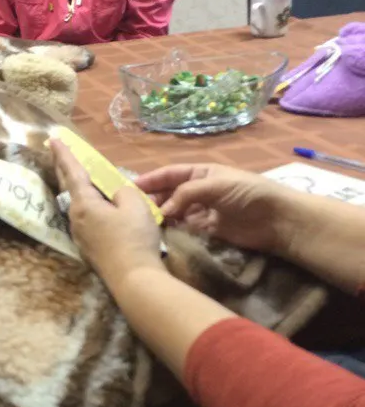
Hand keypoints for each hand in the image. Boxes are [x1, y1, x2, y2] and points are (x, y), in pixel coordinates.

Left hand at [49, 139, 163, 282]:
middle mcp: (75, 218)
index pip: (72, 172)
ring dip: (76, 188)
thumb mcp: (135, 205)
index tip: (54, 139)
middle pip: (68, 187)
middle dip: (63, 167)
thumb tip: (115, 191)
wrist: (133, 279)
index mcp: (84, 203)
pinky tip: (96, 206)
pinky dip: (87, 205)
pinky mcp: (88, 248)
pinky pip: (85, 218)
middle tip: (57, 151)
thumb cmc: (134, 238)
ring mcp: (80, 235)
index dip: (64, 154)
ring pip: (76, 204)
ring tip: (79, 176)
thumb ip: (123, 190)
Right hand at [135, 163, 295, 253]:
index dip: (150, 180)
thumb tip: (162, 210)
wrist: (277, 220)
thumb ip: (186, 194)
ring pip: (174, 212)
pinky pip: (184, 228)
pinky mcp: (207, 230)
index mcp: (201, 173)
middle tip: (131, 210)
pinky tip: (160, 234)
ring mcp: (202, 211)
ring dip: (160, 216)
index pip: (169, 174)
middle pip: (169, 193)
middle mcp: (199, 190)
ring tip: (142, 223)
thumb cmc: (248, 193)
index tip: (129, 188)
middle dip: (152, 199)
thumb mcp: (215, 185)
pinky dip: (172, 230)